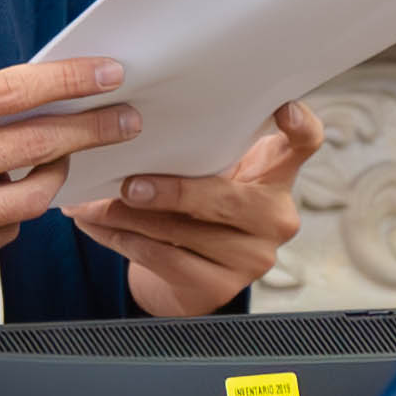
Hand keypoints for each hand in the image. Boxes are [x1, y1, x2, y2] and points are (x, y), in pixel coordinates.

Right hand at [0, 57, 134, 291]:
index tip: (109, 76)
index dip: (69, 83)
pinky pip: (1, 236)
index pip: (11, 93)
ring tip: (59, 161)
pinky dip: (11, 213)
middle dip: (90, 130)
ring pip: (29, 201)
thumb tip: (23, 97)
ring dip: (56, 176)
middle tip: (123, 120)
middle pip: (34, 148)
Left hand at [107, 100, 325, 318]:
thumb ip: (200, 146)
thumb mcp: (213, 171)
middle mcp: (276, 217)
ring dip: (127, 217)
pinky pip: (164, 260)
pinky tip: (97, 226)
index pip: (304, 144)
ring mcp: (253, 257)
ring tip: (90, 203)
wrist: (195, 271)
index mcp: (277, 174)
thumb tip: (132, 119)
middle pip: (227, 199)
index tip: (282, 108)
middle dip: (172, 192)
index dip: (300, 126)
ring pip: (184, 233)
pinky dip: (122, 241)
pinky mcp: (221, 287)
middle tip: (129, 184)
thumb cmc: (202, 203)